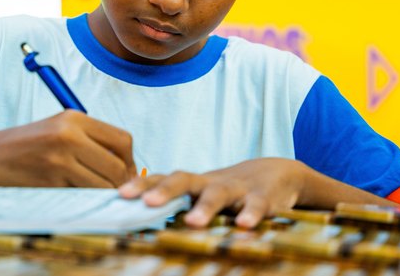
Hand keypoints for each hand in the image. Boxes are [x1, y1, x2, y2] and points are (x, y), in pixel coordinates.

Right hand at [0, 111, 136, 187]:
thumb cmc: (26, 147)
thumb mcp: (59, 130)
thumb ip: (90, 141)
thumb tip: (127, 166)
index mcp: (74, 118)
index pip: (122, 140)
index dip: (129, 161)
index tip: (125, 174)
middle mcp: (70, 133)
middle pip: (117, 164)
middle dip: (122, 183)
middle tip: (116, 192)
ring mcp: (60, 157)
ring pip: (104, 183)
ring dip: (105, 194)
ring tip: (96, 196)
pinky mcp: (50, 179)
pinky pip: (83, 195)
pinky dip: (86, 200)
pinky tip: (77, 197)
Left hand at [118, 158, 307, 228]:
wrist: (278, 174)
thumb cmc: (230, 190)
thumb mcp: (203, 194)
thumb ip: (178, 204)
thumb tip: (137, 217)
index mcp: (194, 183)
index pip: (162, 179)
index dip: (142, 185)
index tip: (121, 195)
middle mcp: (211, 183)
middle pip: (184, 179)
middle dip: (164, 190)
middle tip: (146, 203)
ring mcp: (237, 189)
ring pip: (217, 194)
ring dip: (204, 207)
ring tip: (192, 222)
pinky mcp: (263, 198)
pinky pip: (256, 205)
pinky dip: (250, 214)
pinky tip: (243, 225)